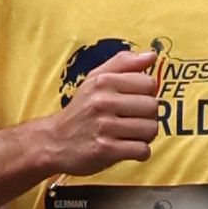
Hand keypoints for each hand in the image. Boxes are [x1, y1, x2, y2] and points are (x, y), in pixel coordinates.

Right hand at [35, 42, 163, 183]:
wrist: (54, 141)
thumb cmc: (81, 109)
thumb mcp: (96, 79)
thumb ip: (123, 63)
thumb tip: (152, 55)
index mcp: (104, 82)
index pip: (149, 83)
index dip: (146, 94)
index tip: (134, 102)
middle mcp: (103, 102)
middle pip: (152, 107)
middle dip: (148, 116)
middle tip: (133, 121)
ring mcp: (104, 127)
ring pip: (150, 129)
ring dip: (145, 136)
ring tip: (130, 135)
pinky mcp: (105, 150)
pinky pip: (141, 150)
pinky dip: (140, 153)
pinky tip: (128, 149)